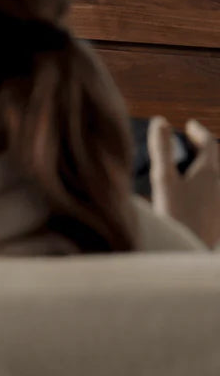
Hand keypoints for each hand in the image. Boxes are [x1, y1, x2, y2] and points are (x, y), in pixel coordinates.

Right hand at [148, 117, 219, 248]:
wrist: (187, 253)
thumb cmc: (176, 215)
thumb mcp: (164, 178)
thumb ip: (162, 148)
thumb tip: (161, 122)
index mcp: (209, 174)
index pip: (209, 145)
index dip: (199, 133)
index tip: (190, 125)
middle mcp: (219, 188)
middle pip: (214, 162)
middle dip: (202, 149)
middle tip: (189, 141)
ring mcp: (218, 205)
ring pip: (213, 179)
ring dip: (201, 168)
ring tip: (186, 166)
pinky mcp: (215, 220)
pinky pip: (211, 195)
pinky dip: (200, 186)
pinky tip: (187, 194)